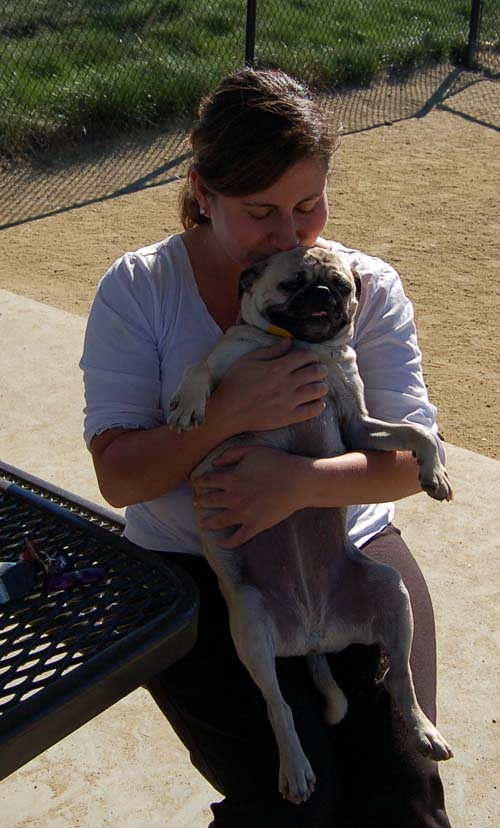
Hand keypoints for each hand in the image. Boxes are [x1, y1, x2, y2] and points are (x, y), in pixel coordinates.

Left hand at [192, 444, 306, 548]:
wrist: (299, 482)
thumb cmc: (278, 463)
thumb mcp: (252, 450)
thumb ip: (230, 454)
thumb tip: (214, 462)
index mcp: (232, 478)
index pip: (208, 480)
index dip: (199, 482)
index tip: (194, 483)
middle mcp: (234, 497)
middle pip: (210, 500)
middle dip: (200, 501)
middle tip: (195, 502)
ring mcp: (244, 513)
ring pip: (219, 520)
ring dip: (208, 522)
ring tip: (202, 523)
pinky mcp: (255, 525)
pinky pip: (237, 538)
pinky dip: (226, 542)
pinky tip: (219, 542)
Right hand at [207, 339, 328, 434]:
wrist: (227, 411)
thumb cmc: (234, 383)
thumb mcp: (248, 360)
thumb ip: (270, 350)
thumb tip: (288, 341)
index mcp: (277, 367)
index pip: (305, 357)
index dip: (313, 356)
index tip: (312, 358)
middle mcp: (286, 383)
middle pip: (315, 372)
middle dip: (321, 370)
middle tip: (320, 371)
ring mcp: (288, 401)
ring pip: (317, 390)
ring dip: (323, 386)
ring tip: (321, 386)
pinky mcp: (288, 417)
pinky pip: (311, 411)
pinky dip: (319, 405)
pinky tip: (318, 402)